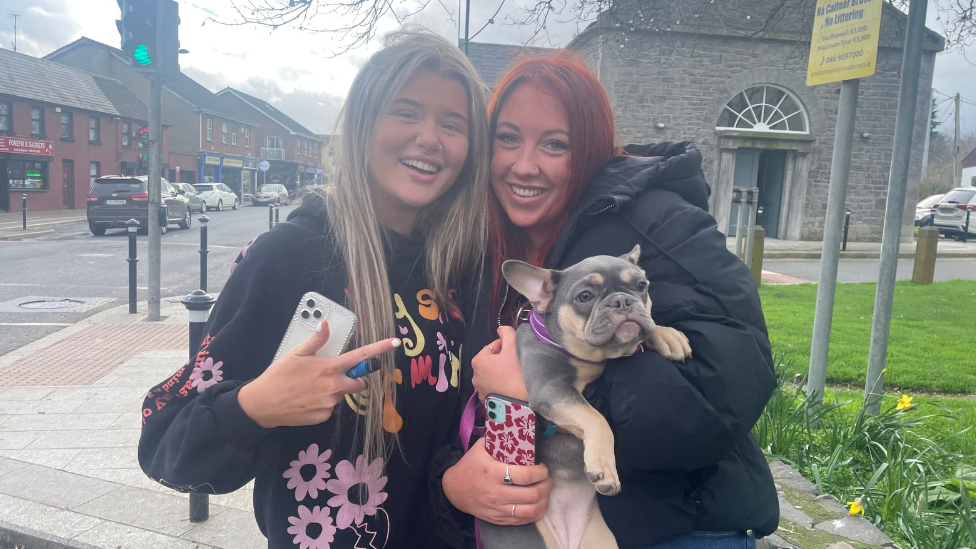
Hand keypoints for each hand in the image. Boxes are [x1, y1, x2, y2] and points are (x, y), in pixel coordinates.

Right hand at [238, 320, 400, 428]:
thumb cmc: (277, 376)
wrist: (261, 404)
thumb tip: (326, 326)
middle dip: (352, 380)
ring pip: (341, 395)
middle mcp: (333, 387)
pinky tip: (307, 400)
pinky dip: (323, 404)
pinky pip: (330, 408)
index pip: (361, 357)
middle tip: (331, 376)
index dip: (380, 349)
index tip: (395, 342)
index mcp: (329, 368)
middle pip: (358, 383)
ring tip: (310, 388)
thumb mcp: (295, 354)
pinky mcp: (323, 417)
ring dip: (333, 391)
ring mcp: (329, 404)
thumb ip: (316, 341)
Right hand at [443, 437, 549, 524]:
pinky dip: (536, 513)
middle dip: (546, 485)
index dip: (540, 472)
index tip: (543, 467)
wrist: (454, 490)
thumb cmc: (470, 465)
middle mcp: (496, 493)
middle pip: (532, 494)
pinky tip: (538, 504)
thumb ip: (499, 440)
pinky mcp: (498, 519)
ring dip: (544, 500)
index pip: (524, 476)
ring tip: (545, 491)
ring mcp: (498, 508)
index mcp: (493, 473)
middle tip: (547, 478)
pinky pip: (523, 520)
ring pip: (531, 510)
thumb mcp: (481, 448)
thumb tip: (518, 430)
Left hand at [472, 326, 528, 401]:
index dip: (507, 348)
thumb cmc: (516, 374)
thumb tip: (501, 328)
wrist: (522, 404)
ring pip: (493, 374)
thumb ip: (507, 333)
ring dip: (502, 373)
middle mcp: (475, 376)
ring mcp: (480, 390)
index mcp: (478, 361)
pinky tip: (510, 387)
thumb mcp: (513, 348)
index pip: (494, 346)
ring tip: (514, 377)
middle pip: (493, 361)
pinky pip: (494, 387)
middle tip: (516, 366)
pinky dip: (501, 386)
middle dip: (503, 361)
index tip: (515, 354)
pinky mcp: (486, 401)